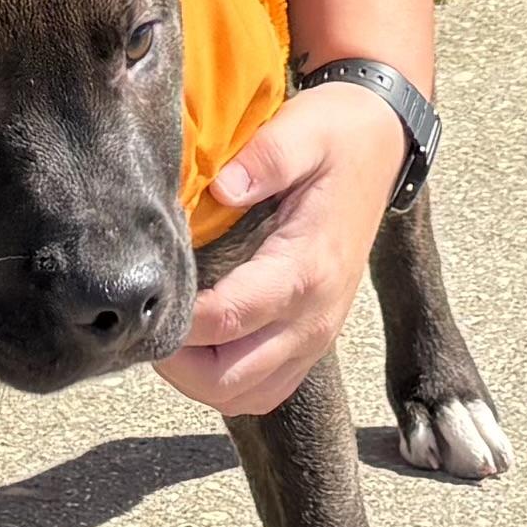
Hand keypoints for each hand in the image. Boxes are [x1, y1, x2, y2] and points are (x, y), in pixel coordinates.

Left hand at [155, 78, 405, 417]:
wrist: (381, 144)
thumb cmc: (336, 137)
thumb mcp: (304, 130)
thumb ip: (265, 158)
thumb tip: (220, 187)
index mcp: (306, 269)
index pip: (226, 319)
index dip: (174, 316)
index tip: (145, 290)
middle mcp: (314, 316)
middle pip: (229, 379)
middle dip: (177, 361)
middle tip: (146, 319)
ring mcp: (317, 336)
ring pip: (246, 395)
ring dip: (198, 378)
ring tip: (170, 332)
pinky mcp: (314, 340)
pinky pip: (265, 389)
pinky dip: (227, 381)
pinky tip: (203, 344)